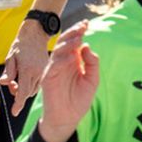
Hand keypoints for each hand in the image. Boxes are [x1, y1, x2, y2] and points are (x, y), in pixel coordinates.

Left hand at [1, 20, 53, 116]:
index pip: (22, 92)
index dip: (18, 104)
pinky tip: (25, 76)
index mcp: (27, 70)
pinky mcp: (48, 71)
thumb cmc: (21, 45)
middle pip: (27, 93)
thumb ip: (8, 72)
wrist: (36, 34)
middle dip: (18, 94)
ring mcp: (44, 72)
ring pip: (33, 90)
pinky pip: (38, 84)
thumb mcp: (11, 57)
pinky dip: (31, 84)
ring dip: (24, 89)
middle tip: (12, 84)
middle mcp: (38, 73)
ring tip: (17, 79)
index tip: (14, 112)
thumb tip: (4, 83)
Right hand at [34, 23, 97, 141]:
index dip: (80, 32)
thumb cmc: (79, 100)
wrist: (68, 118)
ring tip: (78, 37)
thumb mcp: (92, 80)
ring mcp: (54, 68)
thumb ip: (92, 64)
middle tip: (82, 26)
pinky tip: (71, 55)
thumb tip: (87, 46)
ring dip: (68, 42)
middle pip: (66, 42)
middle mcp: (63, 62)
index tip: (86, 24)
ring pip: (58, 50)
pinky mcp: (48, 77)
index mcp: (74, 60)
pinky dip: (61, 59)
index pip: (75, 42)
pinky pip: (53, 65)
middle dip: (73, 32)